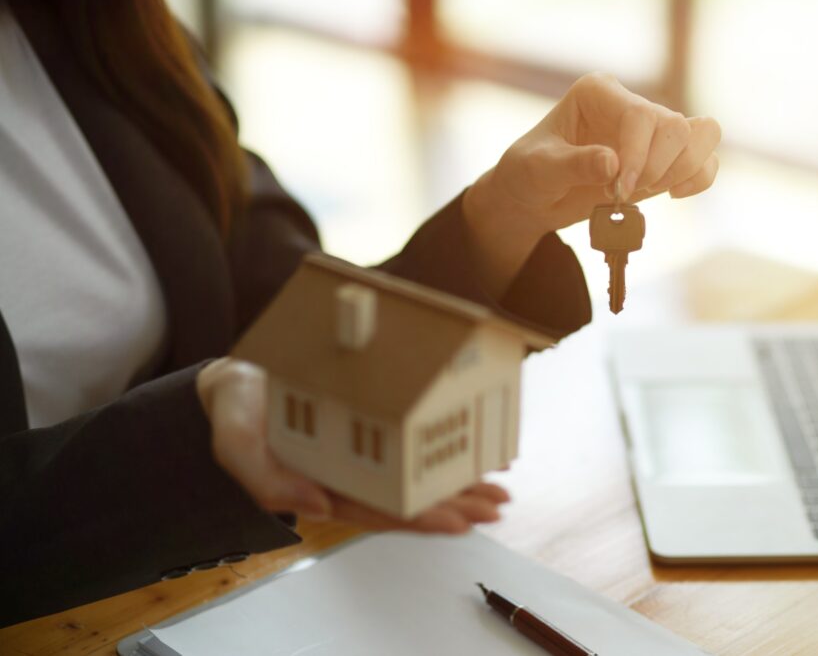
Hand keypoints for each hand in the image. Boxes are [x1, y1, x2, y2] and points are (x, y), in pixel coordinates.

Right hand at [197, 358, 508, 533]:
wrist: (235, 380)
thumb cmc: (236, 411)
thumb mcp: (236, 444)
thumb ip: (266, 480)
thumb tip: (318, 508)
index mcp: (319, 484)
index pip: (377, 510)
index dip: (418, 518)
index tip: (457, 521)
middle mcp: (347, 471)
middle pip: (408, 495)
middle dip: (455, 503)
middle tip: (496, 505)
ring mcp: (361, 448)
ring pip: (416, 472)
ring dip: (459, 481)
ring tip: (498, 486)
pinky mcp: (368, 422)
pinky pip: (412, 440)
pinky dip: (445, 445)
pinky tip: (475, 450)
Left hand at [463, 72, 719, 293]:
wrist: (533, 198)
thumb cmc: (529, 174)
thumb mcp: (538, 170)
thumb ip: (573, 165)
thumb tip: (613, 165)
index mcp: (598, 92)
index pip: (640, 114)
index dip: (638, 155)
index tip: (618, 189)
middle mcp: (630, 104)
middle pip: (676, 126)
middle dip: (657, 168)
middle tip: (621, 194)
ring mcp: (651, 131)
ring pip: (702, 135)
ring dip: (682, 171)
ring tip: (644, 193)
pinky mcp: (664, 158)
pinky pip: (704, 160)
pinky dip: (697, 179)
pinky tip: (670, 195)